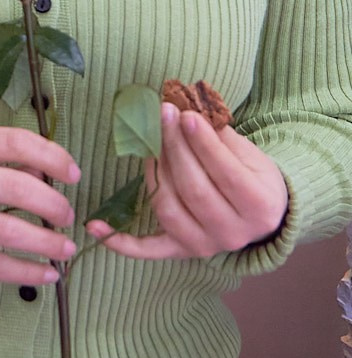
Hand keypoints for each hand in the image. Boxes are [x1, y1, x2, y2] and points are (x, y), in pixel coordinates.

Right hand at [0, 125, 79, 285]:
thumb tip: (49, 176)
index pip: (12, 142)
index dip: (51, 157)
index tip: (73, 174)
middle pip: (15, 187)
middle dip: (53, 204)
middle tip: (68, 215)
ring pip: (7, 231)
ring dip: (46, 243)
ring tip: (66, 248)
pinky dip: (26, 272)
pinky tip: (47, 274)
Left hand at [86, 103, 288, 260]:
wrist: (264, 217)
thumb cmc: (254, 178)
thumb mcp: (251, 155)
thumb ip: (221, 135)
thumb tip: (186, 106)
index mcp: (259, 206)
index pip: (225, 172)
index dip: (202, 143)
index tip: (184, 114)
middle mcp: (232, 233)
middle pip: (194, 190)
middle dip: (174, 149)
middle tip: (162, 115)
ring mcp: (204, 245)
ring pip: (168, 210)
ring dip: (153, 172)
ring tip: (148, 142)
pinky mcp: (180, 251)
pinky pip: (147, 250)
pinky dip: (120, 240)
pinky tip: (94, 225)